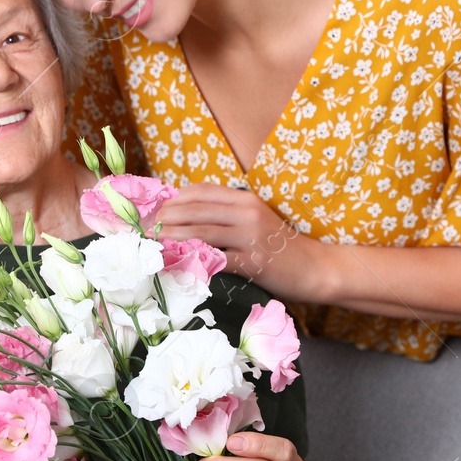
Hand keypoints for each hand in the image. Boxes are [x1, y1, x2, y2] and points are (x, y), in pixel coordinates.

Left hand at [158, 184, 326, 300]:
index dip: (175, 198)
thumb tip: (189, 216)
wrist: (315, 268)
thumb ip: (228, 215)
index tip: (155, 207)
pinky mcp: (253, 262)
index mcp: (246, 200)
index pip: (202, 192)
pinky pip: (217, 258)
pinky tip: (178, 262)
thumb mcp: (257, 220)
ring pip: (202, 231)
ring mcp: (251, 237)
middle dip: (166, 216)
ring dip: (173, 235)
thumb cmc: (281, 246)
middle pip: (197, 209)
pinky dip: (194, 259)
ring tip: (152, 240)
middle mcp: (248, 213)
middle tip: (145, 226)